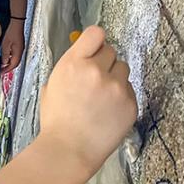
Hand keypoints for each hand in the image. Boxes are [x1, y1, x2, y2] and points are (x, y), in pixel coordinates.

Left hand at [0, 20, 24, 74]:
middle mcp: (21, 50)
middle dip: (9, 68)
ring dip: (9, 62)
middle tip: (2, 70)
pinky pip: (15, 54)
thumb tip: (4, 63)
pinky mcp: (19, 43)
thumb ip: (5, 55)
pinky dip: (10, 57)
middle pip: (16, 63)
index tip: (1, 73)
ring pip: (15, 58)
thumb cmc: (11, 31)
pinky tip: (5, 55)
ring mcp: (20, 47)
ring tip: (2, 64)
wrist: (16, 21)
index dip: (7, 70)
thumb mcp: (5, 44)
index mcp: (18, 52)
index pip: (14, 65)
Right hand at [38, 27, 136, 173]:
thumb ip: (71, 66)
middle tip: (95, 81)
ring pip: (123, 69)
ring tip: (102, 98)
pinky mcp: (131, 103)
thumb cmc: (56, 119)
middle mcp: (97, 71)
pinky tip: (108, 111)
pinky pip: (129, 90)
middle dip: (104, 63)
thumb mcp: (52, 84)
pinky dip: (121, 97)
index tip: (94, 50)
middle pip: (111, 51)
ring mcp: (117, 87)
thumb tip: (86, 56)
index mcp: (74, 63)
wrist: (69, 149)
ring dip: (115, 78)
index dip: (95, 41)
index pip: (95, 33)